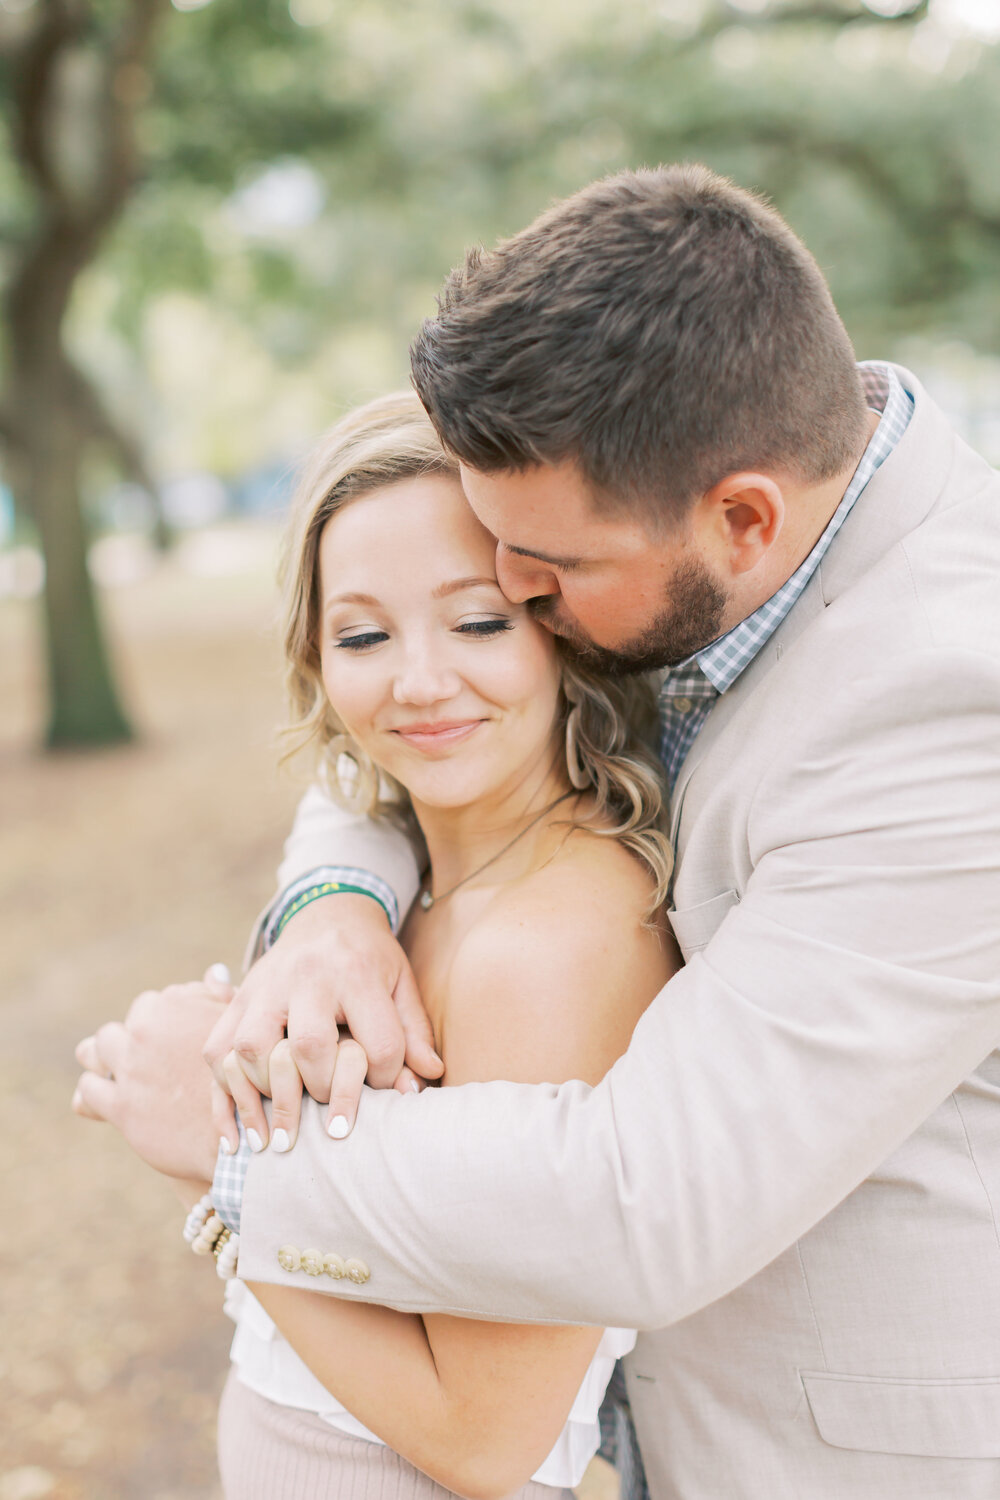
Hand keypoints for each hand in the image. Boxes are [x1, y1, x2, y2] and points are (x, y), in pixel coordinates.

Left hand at [73, 969, 231, 1181]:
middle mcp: (146, 1032)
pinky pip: (88, 1090)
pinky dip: (94, 1091)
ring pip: (93, 1050)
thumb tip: (212, 972)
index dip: (161, 1023)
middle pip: (120, 1025)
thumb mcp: (241, 1027)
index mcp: (174, 1005)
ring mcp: (130, 1068)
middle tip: (147, 1060)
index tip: (170, 1042)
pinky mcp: (120, 1106)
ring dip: (103, 1059)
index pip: (151, 1004)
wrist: (247, 1135)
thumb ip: (221, 996)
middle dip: (129, 1039)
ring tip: (121, 1074)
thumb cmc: (252, 1076)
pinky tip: (109, 1098)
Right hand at [203, 894, 441, 1146]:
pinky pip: (216, 1049)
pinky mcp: (237, 998)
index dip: (386, 1078)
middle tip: (330, 1119)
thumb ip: (413, 1032)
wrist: (328, 912)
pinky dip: (223, 1095)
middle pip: (308, 1045)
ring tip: (278, 1136)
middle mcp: (306, 977)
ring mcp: (264, 986)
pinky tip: (235, 1135)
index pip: (377, 1041)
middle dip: (322, 1090)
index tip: (385, 1090)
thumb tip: (423, 1082)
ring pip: (251, 1047)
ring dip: (265, 1096)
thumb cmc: (370, 957)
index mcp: (356, 973)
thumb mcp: (402, 983)